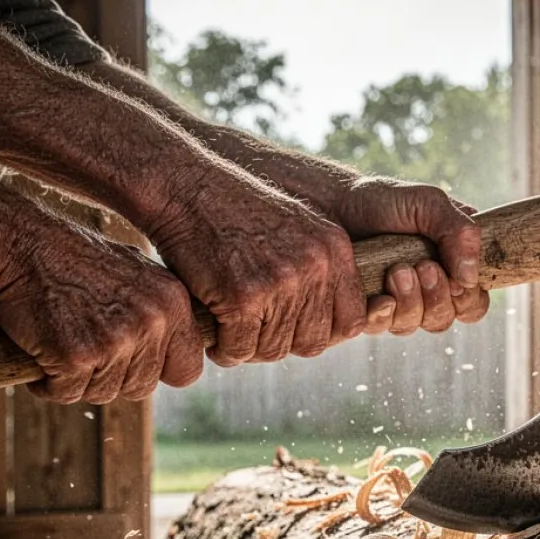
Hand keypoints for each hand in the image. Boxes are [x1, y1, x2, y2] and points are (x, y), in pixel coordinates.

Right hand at [0, 225, 203, 403]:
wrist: (21, 245)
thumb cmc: (73, 260)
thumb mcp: (136, 275)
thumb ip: (159, 313)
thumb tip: (172, 349)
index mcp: (174, 303)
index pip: (187, 370)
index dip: (158, 373)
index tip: (134, 365)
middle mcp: (152, 322)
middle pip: (141, 388)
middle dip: (111, 378)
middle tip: (83, 350)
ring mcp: (116, 340)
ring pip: (104, 394)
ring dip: (78, 380)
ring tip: (60, 343)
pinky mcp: (77, 356)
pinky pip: (66, 393)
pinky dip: (48, 384)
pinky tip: (40, 352)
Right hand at [149, 167, 365, 364]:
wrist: (188, 188)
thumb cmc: (237, 212)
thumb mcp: (299, 228)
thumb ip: (322, 269)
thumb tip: (338, 325)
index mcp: (335, 250)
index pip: (351, 321)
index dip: (322, 332)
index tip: (293, 327)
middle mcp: (315, 266)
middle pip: (313, 343)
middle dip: (282, 342)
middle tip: (255, 330)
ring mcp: (280, 282)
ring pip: (274, 350)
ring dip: (249, 347)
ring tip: (231, 328)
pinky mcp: (242, 296)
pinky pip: (239, 349)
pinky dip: (224, 348)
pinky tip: (214, 329)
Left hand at [331, 177, 489, 334]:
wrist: (332, 203)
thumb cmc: (383, 201)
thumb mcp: (429, 203)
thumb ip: (459, 232)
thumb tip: (469, 278)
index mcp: (449, 267)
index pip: (474, 303)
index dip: (468, 298)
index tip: (452, 273)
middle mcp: (424, 290)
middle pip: (444, 319)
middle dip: (436, 296)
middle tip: (422, 266)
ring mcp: (393, 303)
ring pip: (414, 326)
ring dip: (410, 302)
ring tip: (396, 270)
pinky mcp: (365, 310)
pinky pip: (381, 328)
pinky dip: (383, 314)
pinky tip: (378, 296)